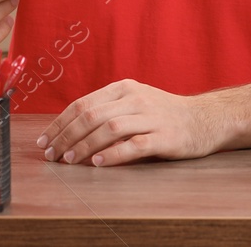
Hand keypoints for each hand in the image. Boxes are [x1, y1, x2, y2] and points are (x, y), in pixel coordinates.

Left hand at [35, 79, 219, 166]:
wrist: (206, 118)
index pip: (82, 103)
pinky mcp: (164, 137)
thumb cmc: (164, 113)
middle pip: (91, 115)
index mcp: (123, 88)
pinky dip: (114, 154)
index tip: (45, 140)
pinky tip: (99, 163)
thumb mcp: (134, 101)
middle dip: (66, 135)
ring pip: (109, 128)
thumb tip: (70, 128)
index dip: (60, 123)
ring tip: (70, 159)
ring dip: (85, 145)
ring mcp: (150, 117)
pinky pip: (135, 145)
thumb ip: (107, 108)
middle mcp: (135, 99)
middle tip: (52, 154)